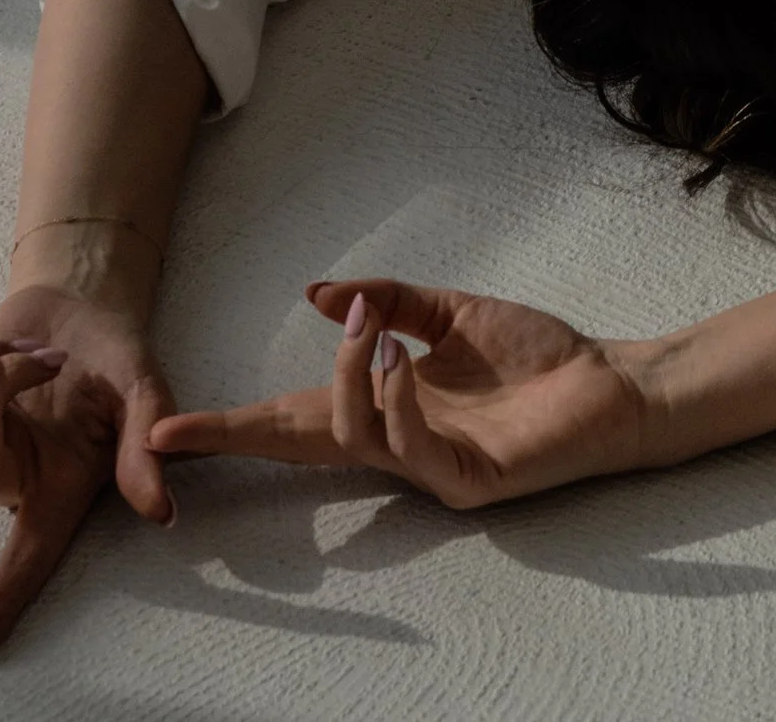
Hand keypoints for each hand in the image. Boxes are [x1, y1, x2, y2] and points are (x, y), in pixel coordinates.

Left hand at [0, 286, 176, 670]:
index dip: (0, 605)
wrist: (79, 303)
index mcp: (58, 487)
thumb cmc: (115, 358)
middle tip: (38, 360)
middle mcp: (12, 475)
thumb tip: (160, 510)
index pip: (28, 558)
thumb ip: (144, 442)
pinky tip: (5, 350)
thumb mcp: (142, 388)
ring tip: (41, 352)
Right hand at [151, 282, 655, 510]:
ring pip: (349, 436)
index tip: (168, 425)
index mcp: (385, 404)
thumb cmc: (534, 357)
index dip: (235, 423)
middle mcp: (393, 442)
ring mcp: (425, 467)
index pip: (295, 416)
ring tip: (370, 331)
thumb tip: (320, 294)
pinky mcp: (463, 480)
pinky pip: (408, 448)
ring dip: (348, 375)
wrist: (607, 382)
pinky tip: (403, 362)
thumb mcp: (451, 313)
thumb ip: (387, 303)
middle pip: (298, 443)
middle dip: (237, 436)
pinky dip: (395, 399)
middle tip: (181, 425)